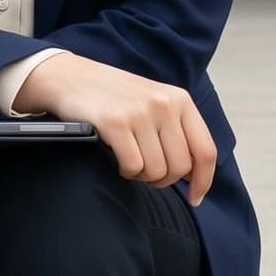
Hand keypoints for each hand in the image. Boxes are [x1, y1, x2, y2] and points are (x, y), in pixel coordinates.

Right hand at [10, 54, 217, 203]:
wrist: (70, 77)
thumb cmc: (113, 97)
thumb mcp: (154, 102)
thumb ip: (176, 131)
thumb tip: (195, 175)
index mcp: (180, 100)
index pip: (206, 150)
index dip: (203, 181)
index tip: (195, 198)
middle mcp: (164, 104)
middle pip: (180, 168)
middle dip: (163, 180)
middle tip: (144, 172)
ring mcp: (139, 112)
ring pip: (156, 171)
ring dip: (141, 175)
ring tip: (128, 159)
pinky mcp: (115, 122)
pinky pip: (132, 167)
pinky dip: (124, 171)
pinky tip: (116, 157)